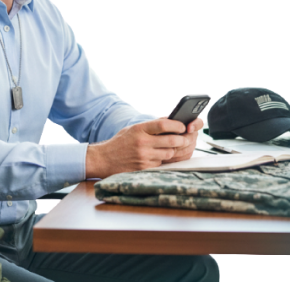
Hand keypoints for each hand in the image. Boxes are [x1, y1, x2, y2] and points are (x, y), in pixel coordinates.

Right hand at [84, 118, 198, 178]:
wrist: (104, 159)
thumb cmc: (121, 142)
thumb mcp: (133, 129)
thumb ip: (151, 126)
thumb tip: (172, 120)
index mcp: (139, 129)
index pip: (164, 124)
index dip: (177, 125)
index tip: (183, 126)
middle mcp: (142, 143)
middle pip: (172, 140)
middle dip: (182, 140)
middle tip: (185, 139)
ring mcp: (144, 157)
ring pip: (169, 153)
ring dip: (172, 151)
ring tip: (169, 147)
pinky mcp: (144, 168)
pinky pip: (161, 163)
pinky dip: (162, 160)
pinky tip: (156, 157)